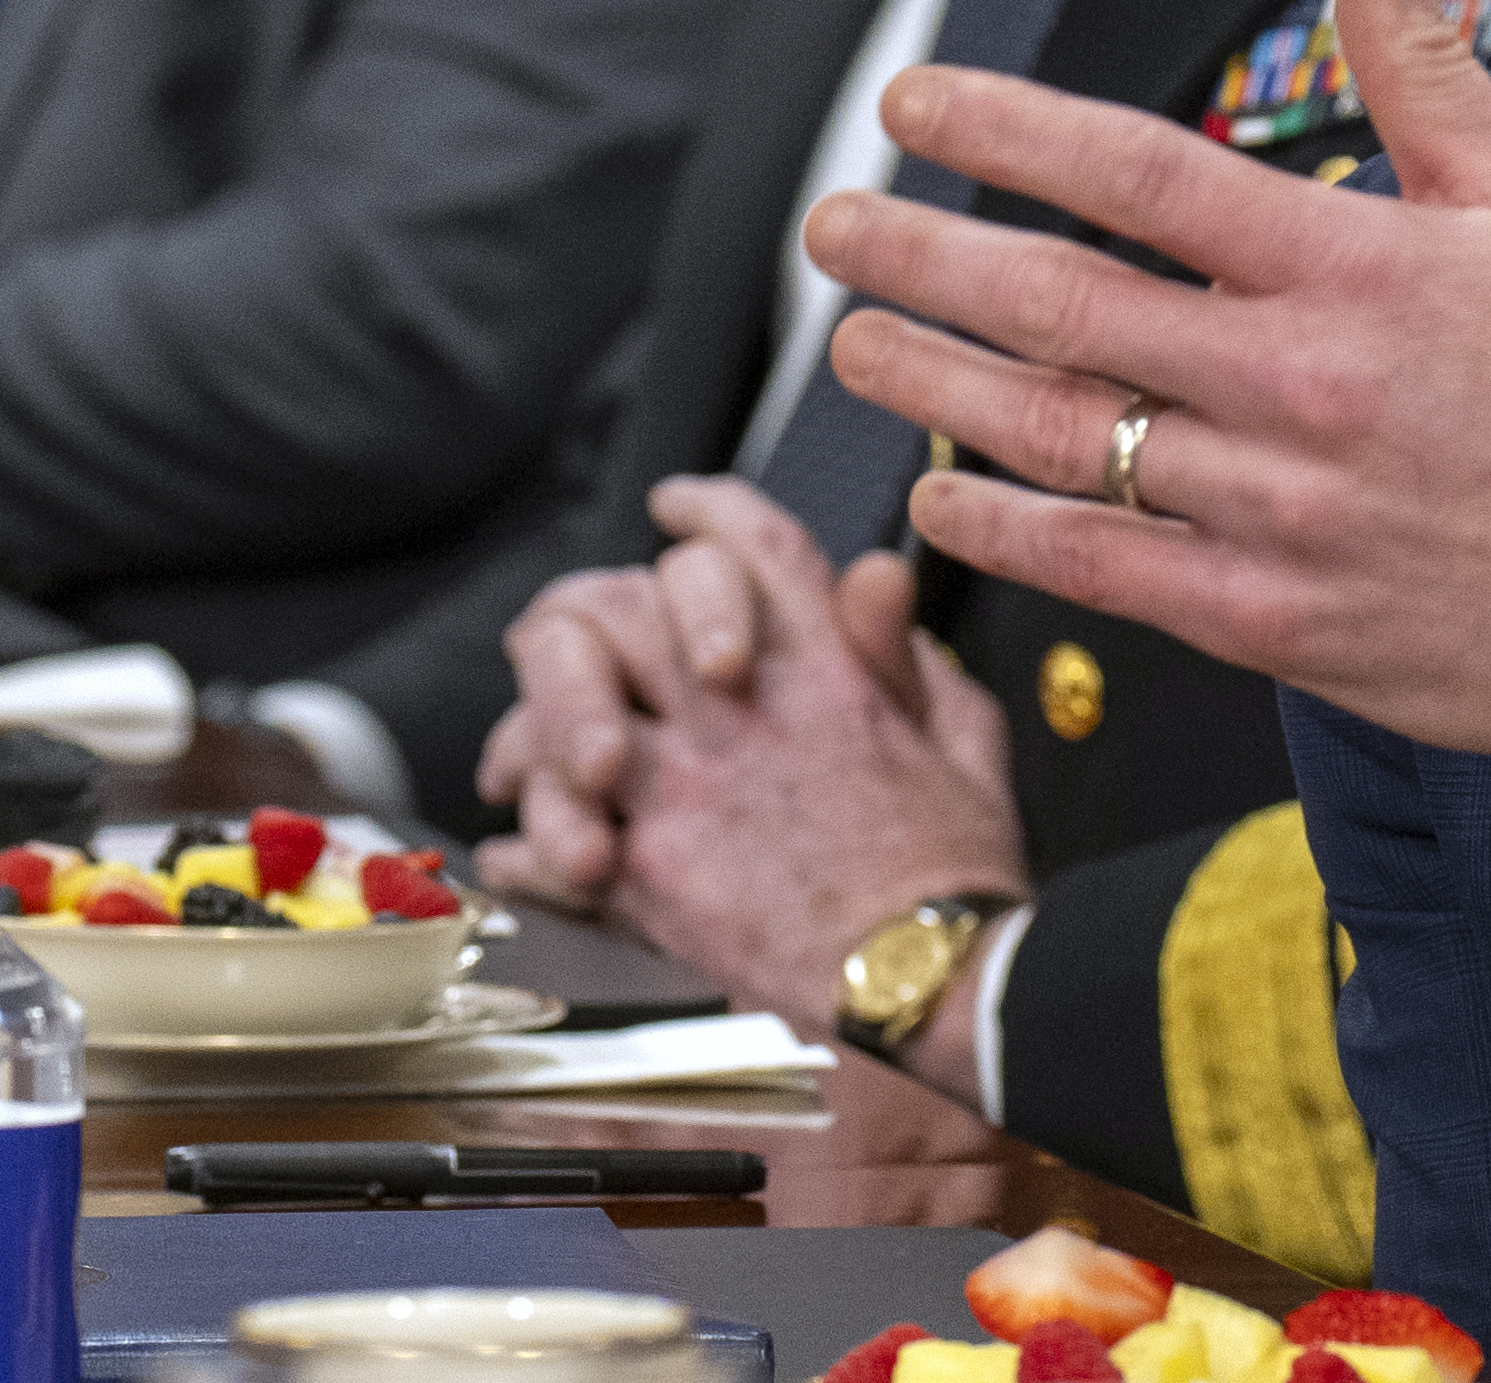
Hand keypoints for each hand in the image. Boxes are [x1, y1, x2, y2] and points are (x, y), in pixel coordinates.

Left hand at [476, 480, 935, 900]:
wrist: (927, 983)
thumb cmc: (957, 880)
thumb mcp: (964, 739)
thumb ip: (908, 654)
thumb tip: (876, 574)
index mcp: (824, 672)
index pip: (749, 547)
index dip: (704, 511)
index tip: (674, 507)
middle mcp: (738, 715)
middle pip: (618, 606)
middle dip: (586, 611)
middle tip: (579, 636)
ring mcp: (682, 793)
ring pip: (559, 712)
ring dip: (536, 728)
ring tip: (534, 757)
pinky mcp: (647, 879)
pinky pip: (543, 846)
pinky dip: (526, 849)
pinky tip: (531, 855)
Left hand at [806, 0, 1490, 787]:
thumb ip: (1422, 57)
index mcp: (1354, 266)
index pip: (1138, 172)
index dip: (1004, 131)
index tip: (913, 106)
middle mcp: (1298, 385)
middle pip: (1064, 306)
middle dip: (924, 260)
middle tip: (835, 227)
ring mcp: (1278, 511)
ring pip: (1063, 439)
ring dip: (935, 388)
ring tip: (856, 347)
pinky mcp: (1274, 620)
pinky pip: (1107, 571)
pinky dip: (1009, 532)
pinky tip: (940, 498)